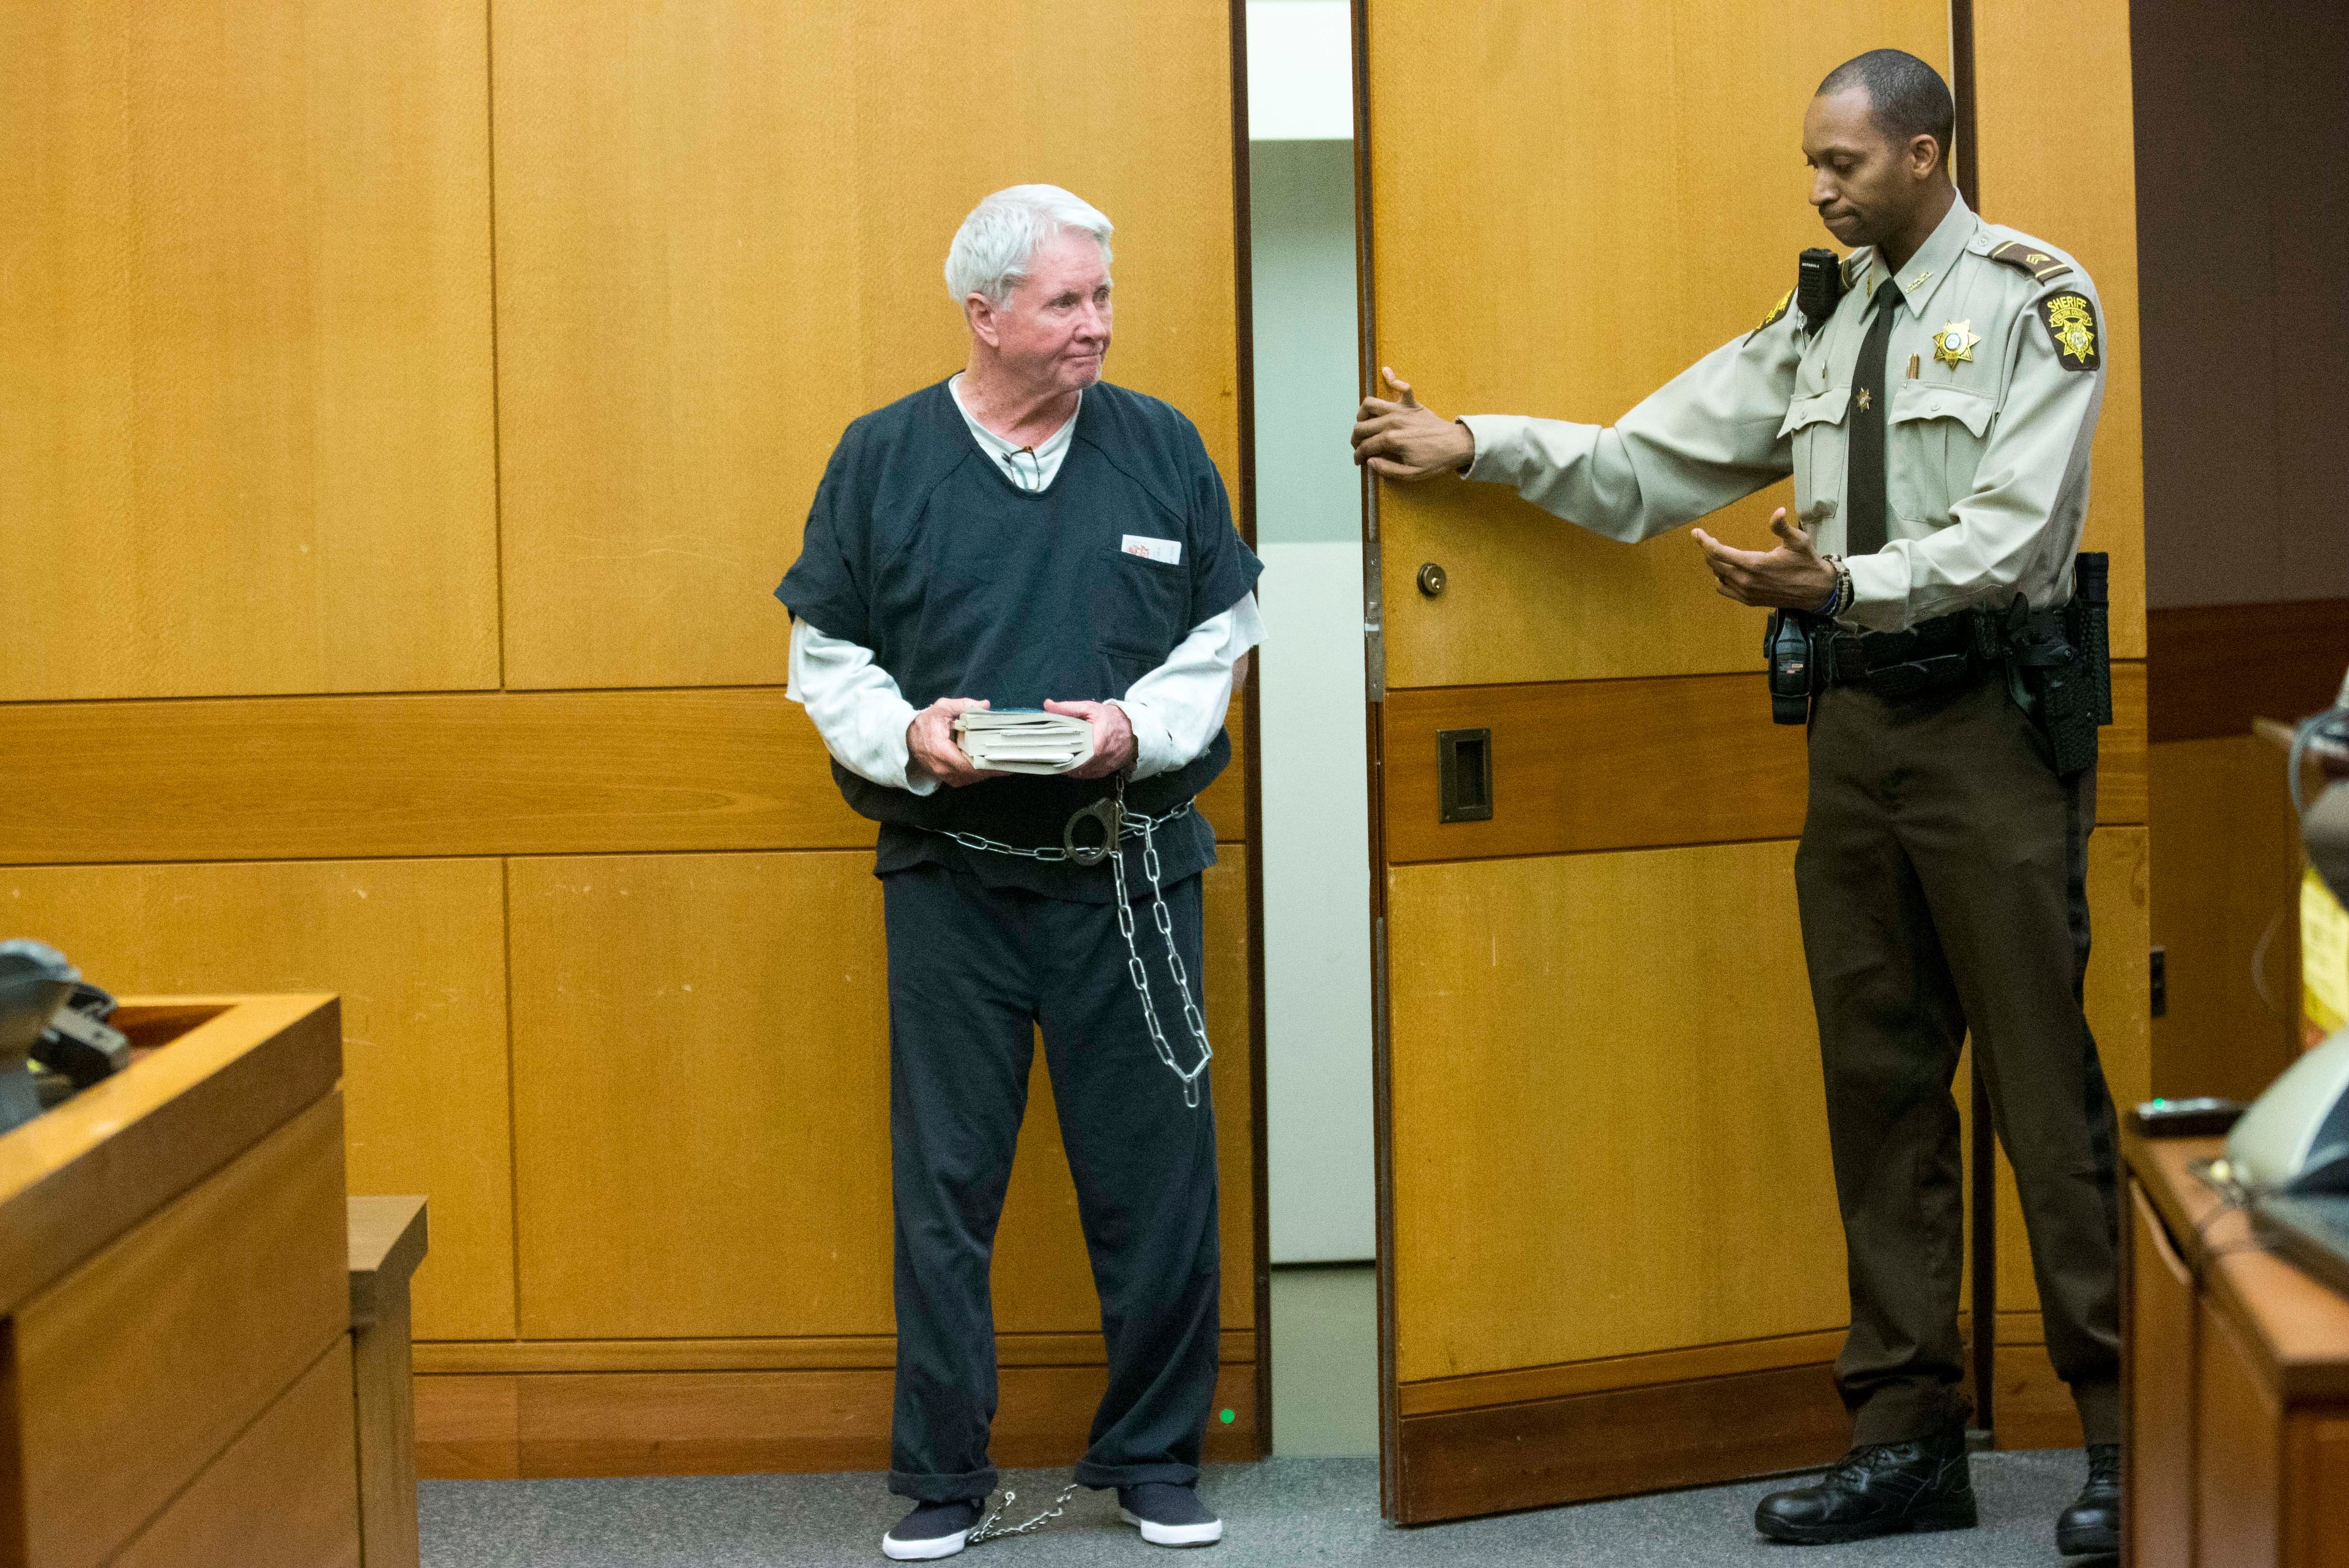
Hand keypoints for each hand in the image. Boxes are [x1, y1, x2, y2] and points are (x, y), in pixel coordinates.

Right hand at [906, 698, 1004, 787]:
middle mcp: (943, 769)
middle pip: (975, 774)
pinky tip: (989, 765)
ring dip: (987, 772)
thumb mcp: (942, 708)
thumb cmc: (926, 722)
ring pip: (972, 779)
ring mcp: (945, 776)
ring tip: (1004, 763)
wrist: (908, 738)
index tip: (1005, 761)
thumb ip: (963, 705)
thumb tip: (985, 705)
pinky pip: (967, 779)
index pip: (970, 765)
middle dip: (993, 768)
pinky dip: (979, 773)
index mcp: (941, 752)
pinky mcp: (947, 779)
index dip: (989, 765)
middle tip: (1011, 760)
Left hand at [1045, 699, 1136, 778]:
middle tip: (1051, 756)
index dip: (1059, 756)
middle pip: (1074, 767)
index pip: (1073, 757)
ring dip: (1069, 768)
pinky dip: (1078, 771)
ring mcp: (1103, 768)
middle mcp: (1100, 760)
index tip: (1049, 752)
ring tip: (1059, 759)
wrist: (1132, 728)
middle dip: (1062, 762)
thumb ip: (1067, 707)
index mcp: (1096, 745)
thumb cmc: (1110, 718)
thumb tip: (1048, 705)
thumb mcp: (1089, 708)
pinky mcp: (1104, 772)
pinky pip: (1087, 775)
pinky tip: (1071, 763)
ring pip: (1080, 773)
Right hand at [1351, 367, 1475, 479]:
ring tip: (1365, 422)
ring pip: (1370, 404)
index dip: (1358, 456)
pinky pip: (1401, 386)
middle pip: (1362, 426)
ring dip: (1363, 413)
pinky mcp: (1412, 404)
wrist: (1457, 445)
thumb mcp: (1412, 474)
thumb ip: (1387, 469)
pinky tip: (1386, 374)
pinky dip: (1393, 379)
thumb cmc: (1436, 461)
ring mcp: (1402, 411)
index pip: (1365, 446)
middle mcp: (1393, 422)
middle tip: (1359, 446)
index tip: (1359, 461)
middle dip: (1356, 438)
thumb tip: (1369, 461)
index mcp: (1391, 440)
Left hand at [1692, 509, 1837, 609]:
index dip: (1704, 542)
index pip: (1718, 553)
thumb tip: (1778, 511)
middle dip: (1707, 549)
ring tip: (1716, 552)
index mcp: (1754, 564)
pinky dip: (1720, 579)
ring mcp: (1746, 593)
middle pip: (1715, 564)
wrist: (1816, 591)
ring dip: (1714, 564)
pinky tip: (1724, 571)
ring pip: (1719, 576)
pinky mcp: (1749, 600)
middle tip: (1706, 539)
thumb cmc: (1807, 562)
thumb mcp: (1798, 541)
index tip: (1696, 532)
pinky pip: (1725, 590)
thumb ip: (1783, 527)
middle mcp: (1746, 580)